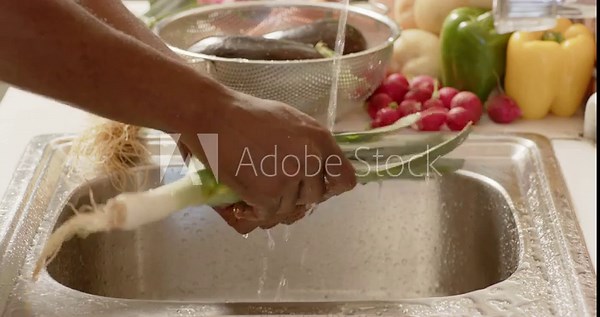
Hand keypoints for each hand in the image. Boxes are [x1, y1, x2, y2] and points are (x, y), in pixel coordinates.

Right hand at [177, 90, 356, 232]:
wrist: (215, 116)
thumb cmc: (248, 115)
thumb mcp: (292, 122)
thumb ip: (310, 145)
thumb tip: (320, 170)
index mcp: (321, 140)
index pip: (345, 179)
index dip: (331, 187)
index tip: (315, 187)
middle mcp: (311, 160)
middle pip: (315, 198)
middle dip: (295, 196)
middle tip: (274, 187)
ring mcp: (290, 178)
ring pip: (290, 209)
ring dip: (271, 205)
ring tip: (253, 191)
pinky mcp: (268, 194)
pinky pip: (267, 215)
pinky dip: (253, 212)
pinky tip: (241, 202)